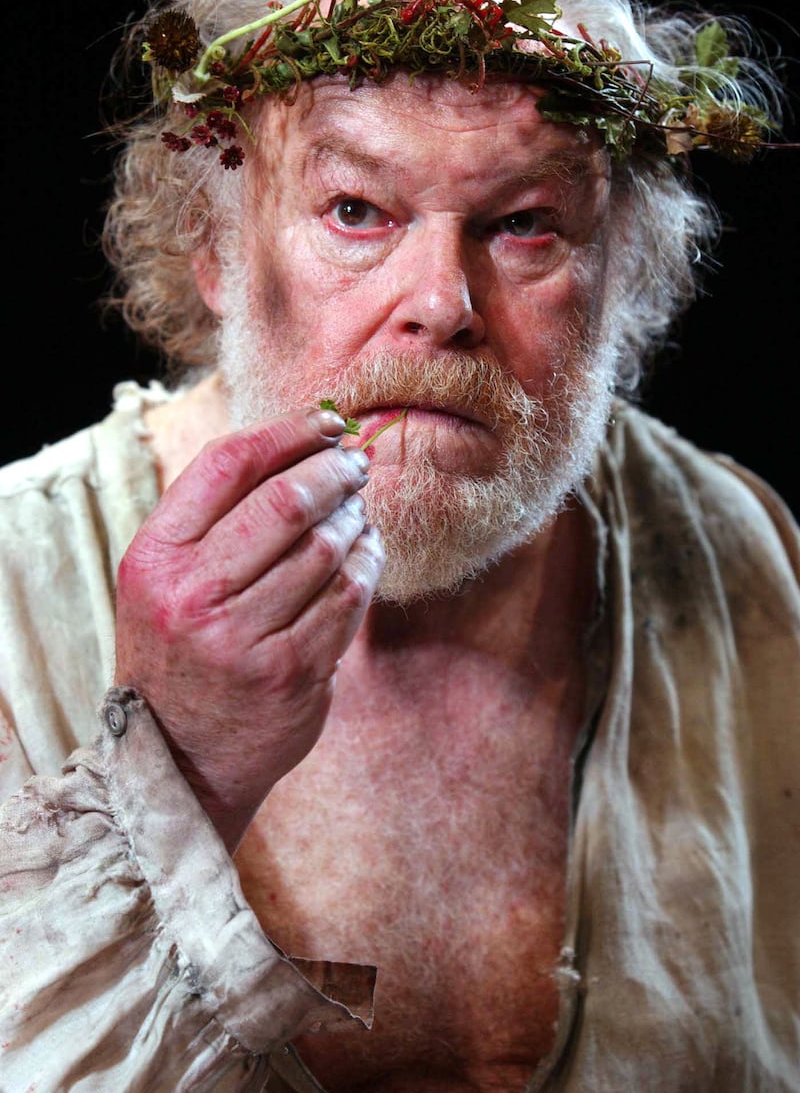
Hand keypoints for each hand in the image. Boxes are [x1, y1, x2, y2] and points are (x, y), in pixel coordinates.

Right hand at [113, 406, 384, 851]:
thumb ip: (212, 516)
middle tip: (355, 464)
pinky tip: (366, 554)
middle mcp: (191, 595)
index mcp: (154, 557)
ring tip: (357, 512)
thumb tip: (299, 444)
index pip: (227, 465)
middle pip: (285, 501)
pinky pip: (348, 597)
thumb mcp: (162, 579)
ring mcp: (242, 638)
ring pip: (324, 547)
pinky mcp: (291, 673)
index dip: (287, 432)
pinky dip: (367, 564)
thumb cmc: (179, 649)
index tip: (326, 422)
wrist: (179, 758)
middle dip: (333, 471)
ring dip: (353, 519)